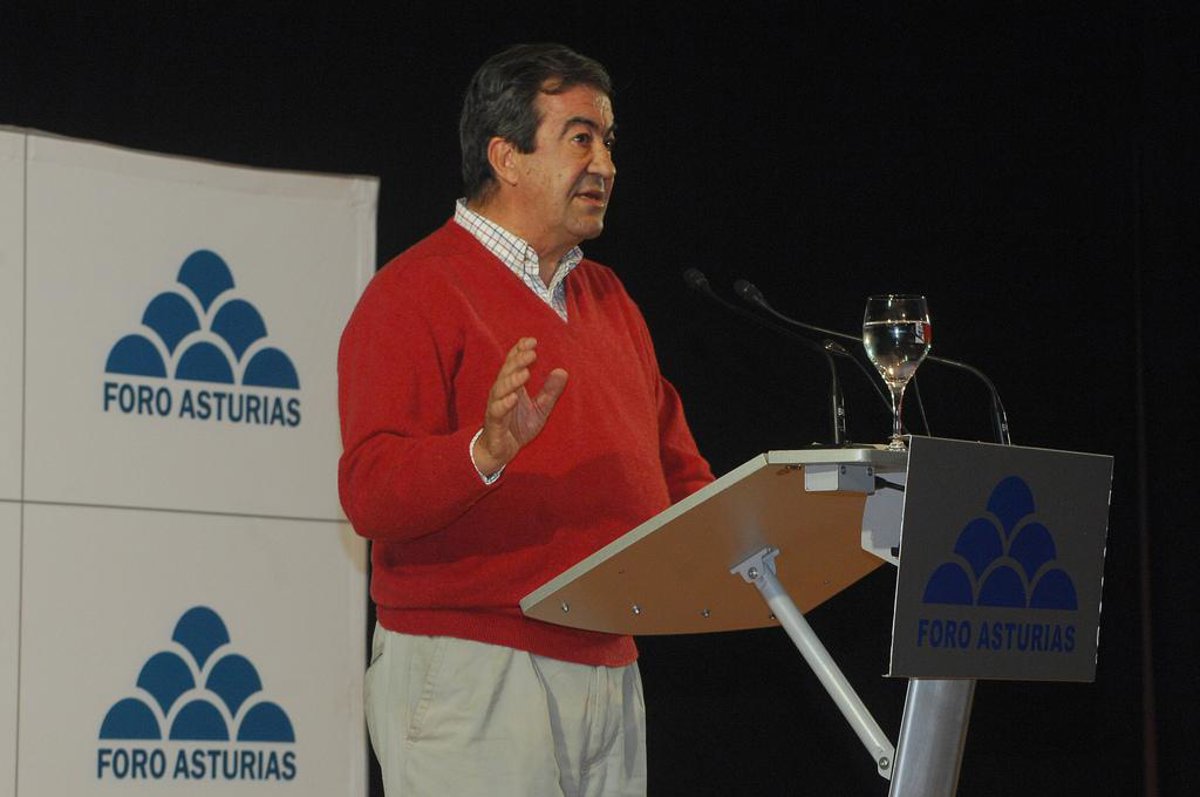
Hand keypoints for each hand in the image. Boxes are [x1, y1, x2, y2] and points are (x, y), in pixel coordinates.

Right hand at [473, 337, 567, 475]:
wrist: (501, 452)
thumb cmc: (518, 426)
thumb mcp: (540, 408)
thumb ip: (550, 391)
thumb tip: (563, 371)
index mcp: (512, 387)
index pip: (513, 364)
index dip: (520, 351)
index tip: (532, 340)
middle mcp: (501, 393)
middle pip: (507, 373)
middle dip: (518, 361)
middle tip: (532, 353)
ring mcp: (496, 407)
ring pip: (500, 390)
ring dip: (511, 380)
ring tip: (525, 373)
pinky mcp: (494, 423)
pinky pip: (497, 411)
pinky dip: (504, 404)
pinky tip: (513, 397)